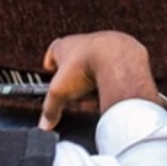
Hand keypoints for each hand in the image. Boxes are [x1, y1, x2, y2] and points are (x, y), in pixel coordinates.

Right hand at [39, 32, 158, 130]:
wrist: (118, 58)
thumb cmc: (87, 63)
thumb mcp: (59, 91)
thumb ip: (50, 108)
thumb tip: (45, 122)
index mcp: (65, 45)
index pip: (52, 53)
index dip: (51, 68)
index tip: (51, 80)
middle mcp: (85, 42)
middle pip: (74, 68)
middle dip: (74, 87)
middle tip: (74, 99)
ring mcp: (104, 47)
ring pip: (93, 72)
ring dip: (91, 87)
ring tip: (92, 98)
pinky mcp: (121, 56)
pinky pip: (111, 74)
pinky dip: (108, 85)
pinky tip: (107, 94)